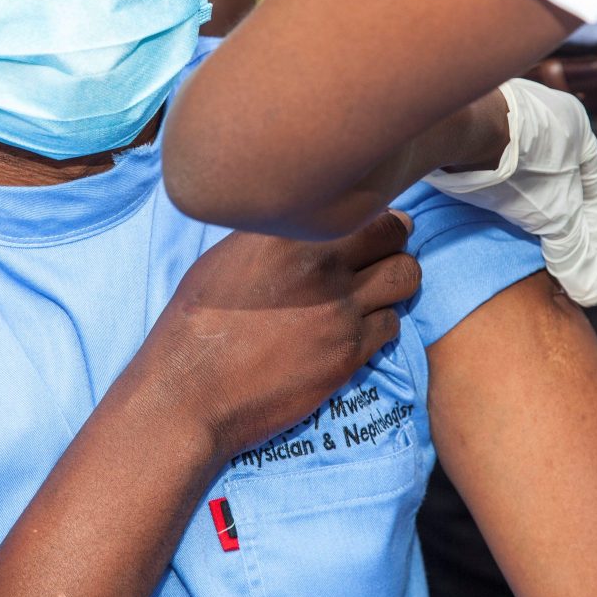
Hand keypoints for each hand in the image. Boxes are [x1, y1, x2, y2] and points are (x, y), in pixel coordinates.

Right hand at [135, 210, 419, 456]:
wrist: (191, 391)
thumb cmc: (196, 322)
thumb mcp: (227, 258)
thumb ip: (276, 236)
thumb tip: (306, 224)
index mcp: (287, 233)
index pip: (361, 204)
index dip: (368, 215)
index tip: (362, 228)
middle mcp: (320, 264)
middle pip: (395, 233)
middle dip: (392, 241)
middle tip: (378, 255)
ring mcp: (340, 310)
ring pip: (406, 278)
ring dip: (395, 281)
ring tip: (374, 291)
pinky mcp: (349, 352)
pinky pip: (392, 324)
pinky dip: (380, 324)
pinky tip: (357, 328)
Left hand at [426, 79, 596, 305]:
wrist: (460, 133)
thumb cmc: (522, 164)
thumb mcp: (558, 214)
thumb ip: (575, 252)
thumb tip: (592, 290)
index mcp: (575, 126)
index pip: (593, 189)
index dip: (592, 232)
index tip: (587, 263)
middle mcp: (541, 116)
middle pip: (556, 183)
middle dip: (555, 221)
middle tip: (553, 257)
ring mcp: (502, 119)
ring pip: (521, 177)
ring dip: (523, 210)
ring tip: (520, 243)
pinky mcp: (469, 130)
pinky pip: (490, 171)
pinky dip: (495, 197)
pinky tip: (490, 220)